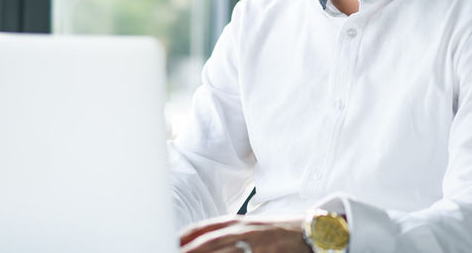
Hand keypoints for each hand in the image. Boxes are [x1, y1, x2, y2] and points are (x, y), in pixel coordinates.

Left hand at [180, 215, 310, 252]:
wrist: (305, 232)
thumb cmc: (271, 232)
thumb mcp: (245, 227)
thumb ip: (222, 233)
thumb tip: (194, 240)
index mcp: (234, 222)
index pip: (202, 228)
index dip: (183, 237)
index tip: (166, 243)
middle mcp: (242, 230)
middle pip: (208, 241)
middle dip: (188, 250)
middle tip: (170, 251)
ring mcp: (254, 242)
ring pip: (225, 251)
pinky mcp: (263, 252)